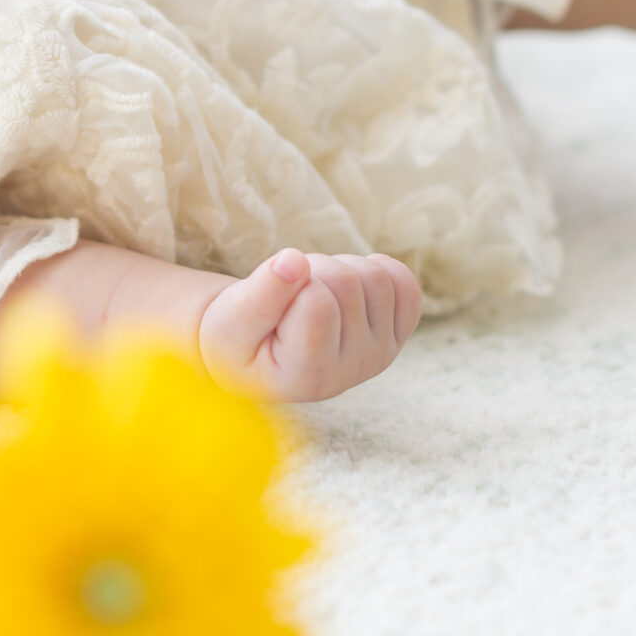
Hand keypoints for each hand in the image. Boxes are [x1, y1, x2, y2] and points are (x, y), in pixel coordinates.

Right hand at [197, 249, 421, 401]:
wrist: (252, 355)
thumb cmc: (234, 338)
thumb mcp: (229, 320)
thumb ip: (260, 295)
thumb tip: (294, 261)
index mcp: (308, 375)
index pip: (318, 301)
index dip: (288, 280)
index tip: (269, 301)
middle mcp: (352, 372)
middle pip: (347, 283)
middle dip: (312, 269)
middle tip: (288, 291)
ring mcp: (378, 355)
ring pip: (377, 277)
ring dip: (338, 267)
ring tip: (310, 290)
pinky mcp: (394, 338)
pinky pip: (406, 287)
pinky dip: (379, 270)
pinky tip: (349, 284)